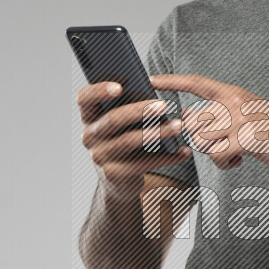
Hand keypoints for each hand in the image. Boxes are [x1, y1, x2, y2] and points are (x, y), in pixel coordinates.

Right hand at [76, 80, 192, 199]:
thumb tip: (152, 91)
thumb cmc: (124, 140)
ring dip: (157, 132)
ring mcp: (99, 156)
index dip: (99, 91)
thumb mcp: (121, 124)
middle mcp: (89, 136)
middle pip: (112, 119)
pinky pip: (143, 163)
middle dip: (139, 111)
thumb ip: (127, 107)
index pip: (84, 98)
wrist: (118, 182)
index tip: (120, 87)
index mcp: (89, 116)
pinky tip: (183, 151)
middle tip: (164, 105)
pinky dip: (167, 157)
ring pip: (130, 141)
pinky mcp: (114, 174)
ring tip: (179, 126)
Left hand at [150, 73, 268, 176]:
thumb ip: (221, 114)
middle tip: (223, 145)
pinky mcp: (247, 139)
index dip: (173, 81)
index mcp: (236, 94)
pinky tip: (239, 161)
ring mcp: (242, 120)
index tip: (152, 80)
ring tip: (234, 154)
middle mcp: (236, 103)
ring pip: (202, 139)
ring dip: (214, 153)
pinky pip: (216, 155)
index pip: (198, 83)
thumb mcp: (250, 116)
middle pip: (194, 121)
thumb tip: (189, 115)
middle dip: (202, 139)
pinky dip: (224, 163)